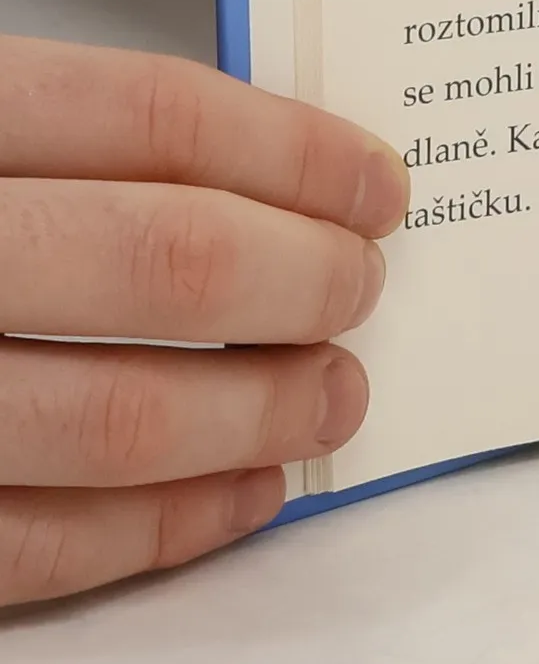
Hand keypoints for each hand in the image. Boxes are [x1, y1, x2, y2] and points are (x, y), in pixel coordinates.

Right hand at [1, 36, 407, 603]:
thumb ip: (70, 139)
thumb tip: (270, 177)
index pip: (152, 117)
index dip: (294, 152)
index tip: (380, 184)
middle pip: (163, 261)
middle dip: (301, 280)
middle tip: (363, 285)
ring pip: (113, 417)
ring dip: (259, 414)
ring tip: (336, 393)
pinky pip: (33, 546)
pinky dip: (160, 528)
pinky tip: (240, 495)